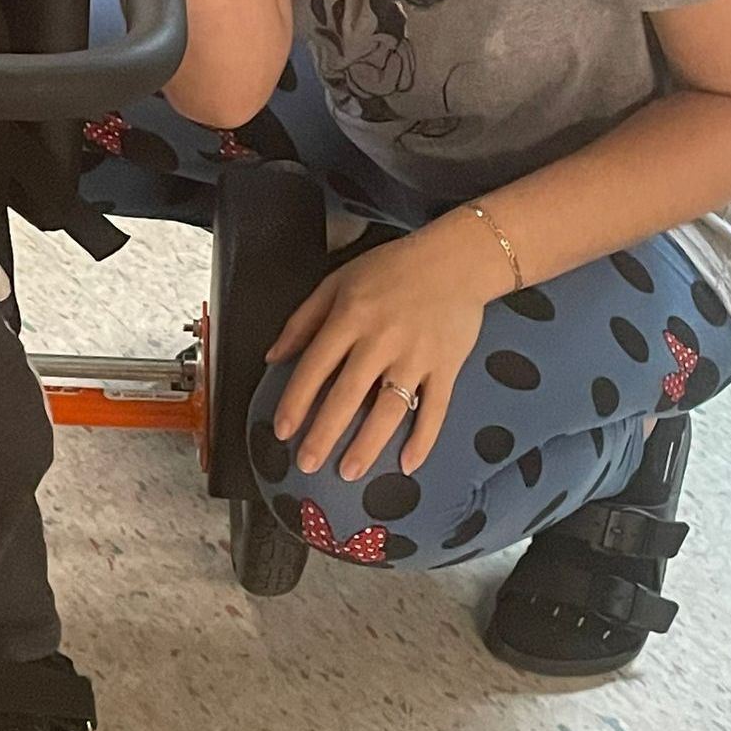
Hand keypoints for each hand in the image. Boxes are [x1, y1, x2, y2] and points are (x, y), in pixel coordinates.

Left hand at [268, 217, 506, 479]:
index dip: (296, 401)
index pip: (316, 366)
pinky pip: (435, 410)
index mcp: (351, 317)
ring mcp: (417, 356)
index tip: (282, 430)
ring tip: (349, 471)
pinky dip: (423, 440)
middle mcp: (382, 340)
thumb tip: (273, 357)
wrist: (457, 259)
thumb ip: (303, 320)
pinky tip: (407, 464)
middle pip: (348, 395)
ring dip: (368, 445)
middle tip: (307, 463)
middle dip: (325, 433)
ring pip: (389, 409)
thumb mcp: (338, 281)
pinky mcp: (446, 367)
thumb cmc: (392, 268)